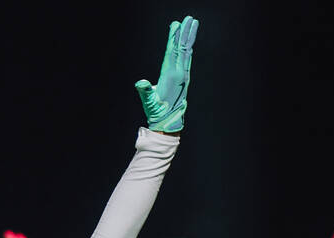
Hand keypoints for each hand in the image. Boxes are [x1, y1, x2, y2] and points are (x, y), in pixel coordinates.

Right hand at [136, 16, 198, 132]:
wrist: (169, 123)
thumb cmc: (157, 112)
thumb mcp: (149, 102)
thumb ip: (145, 91)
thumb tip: (140, 82)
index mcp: (171, 76)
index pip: (173, 52)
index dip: (175, 38)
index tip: (177, 25)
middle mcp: (180, 74)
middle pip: (183, 48)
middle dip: (186, 33)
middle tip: (190, 18)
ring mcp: (184, 76)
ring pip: (187, 52)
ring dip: (189, 38)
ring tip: (193, 24)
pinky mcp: (184, 79)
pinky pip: (187, 59)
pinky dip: (188, 49)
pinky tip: (189, 44)